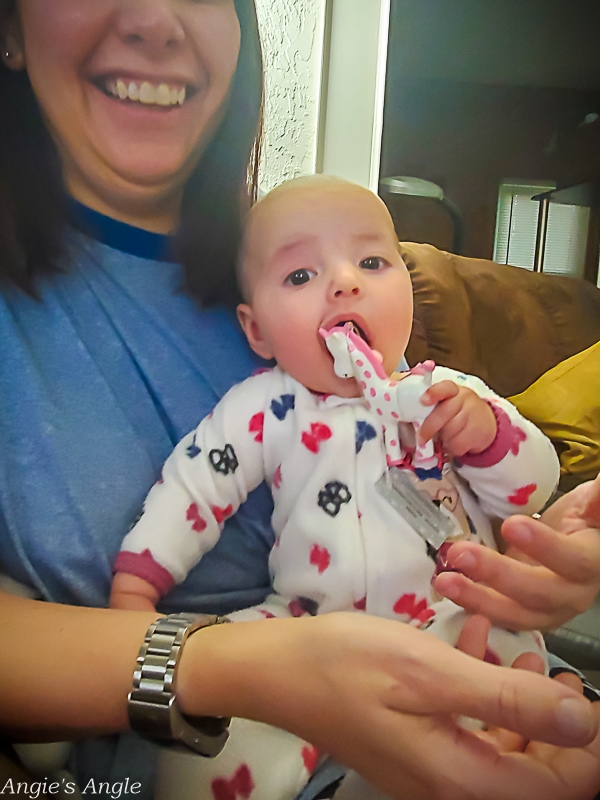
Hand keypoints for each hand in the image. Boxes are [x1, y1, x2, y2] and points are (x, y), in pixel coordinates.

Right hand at [179, 613, 598, 799]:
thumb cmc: (349, 664)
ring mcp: (427, 769)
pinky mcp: (411, 746)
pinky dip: (479, 692)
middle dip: (556, 725)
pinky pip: (463, 730)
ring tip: (524, 654)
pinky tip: (475, 644)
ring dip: (520, 705)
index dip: (587, 747)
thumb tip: (583, 721)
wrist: (276, 669)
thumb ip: (507, 699)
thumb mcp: (431, 671)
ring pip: (499, 750)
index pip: (558, 786)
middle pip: (530, 773)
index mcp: (460, 778)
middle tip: (558, 671)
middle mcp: (449, 787)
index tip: (587, 694)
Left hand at [419, 380, 496, 456]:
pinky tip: (455, 442)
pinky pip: (459, 444)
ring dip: (444, 439)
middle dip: (429, 428)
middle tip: (421, 439)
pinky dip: (453, 448)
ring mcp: (473, 414)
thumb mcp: (446, 403)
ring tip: (445, 437)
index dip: (434, 393)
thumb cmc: (457, 412)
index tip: (423, 400)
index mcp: (452, 389)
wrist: (485, 421)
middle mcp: (464, 398)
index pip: (444, 388)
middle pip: (443, 414)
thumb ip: (432, 407)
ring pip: (450, 431)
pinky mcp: (479, 431)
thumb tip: (412, 421)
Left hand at [433, 473, 599, 629]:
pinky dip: (471, 606)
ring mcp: (546, 611)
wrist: (572, 546)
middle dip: (497, 574)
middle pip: (538, 593)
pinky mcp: (522, 615)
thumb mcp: (590, 504)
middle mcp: (572, 594)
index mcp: (591, 564)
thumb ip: (598, 500)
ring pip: (514, 613)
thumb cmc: (580, 521)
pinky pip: (497, 617)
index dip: (545, 547)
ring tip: (445, 580)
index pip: (572, 560)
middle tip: (459, 553)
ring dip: (477, 598)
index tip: (512, 524)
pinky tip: (447, 589)